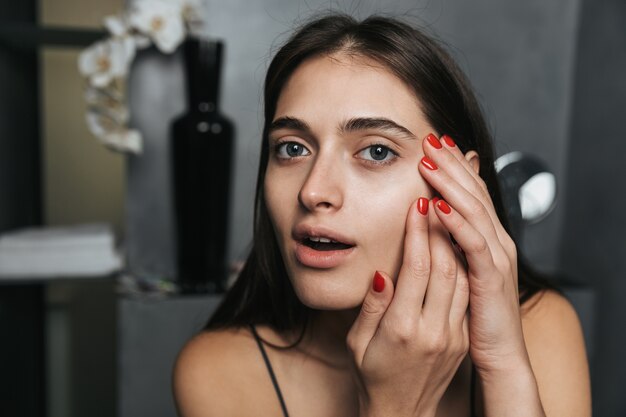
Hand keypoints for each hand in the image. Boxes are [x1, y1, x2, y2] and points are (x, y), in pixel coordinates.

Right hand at [347, 196, 469, 416]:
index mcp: (404, 329)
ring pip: (464, 275)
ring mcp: (453, 334)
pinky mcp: (463, 336)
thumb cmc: (373, 376)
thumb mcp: (358, 343)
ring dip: (459, 239)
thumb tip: (382, 273)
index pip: (419, 268)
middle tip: (438, 196)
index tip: (418, 204)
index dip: (420, 233)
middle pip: (447, 265)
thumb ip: (371, 307)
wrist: (402, 412)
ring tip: (452, 210)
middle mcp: (434, 329)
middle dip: (443, 226)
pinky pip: (468, 291)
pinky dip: (465, 261)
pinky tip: (461, 241)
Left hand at [417, 133, 529, 376]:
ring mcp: (496, 257)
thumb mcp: (461, 273)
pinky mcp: (491, 277)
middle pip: (474, 193)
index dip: (454, 167)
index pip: (471, 193)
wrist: (500, 355)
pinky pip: (473, 244)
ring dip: (450, 184)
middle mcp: (496, 242)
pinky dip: (456, 222)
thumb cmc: (477, 315)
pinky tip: (438, 206)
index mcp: (488, 239)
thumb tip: (432, 223)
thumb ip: (451, 247)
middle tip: (429, 139)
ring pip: (474, 211)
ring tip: (428, 162)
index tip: (433, 144)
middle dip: (451, 164)